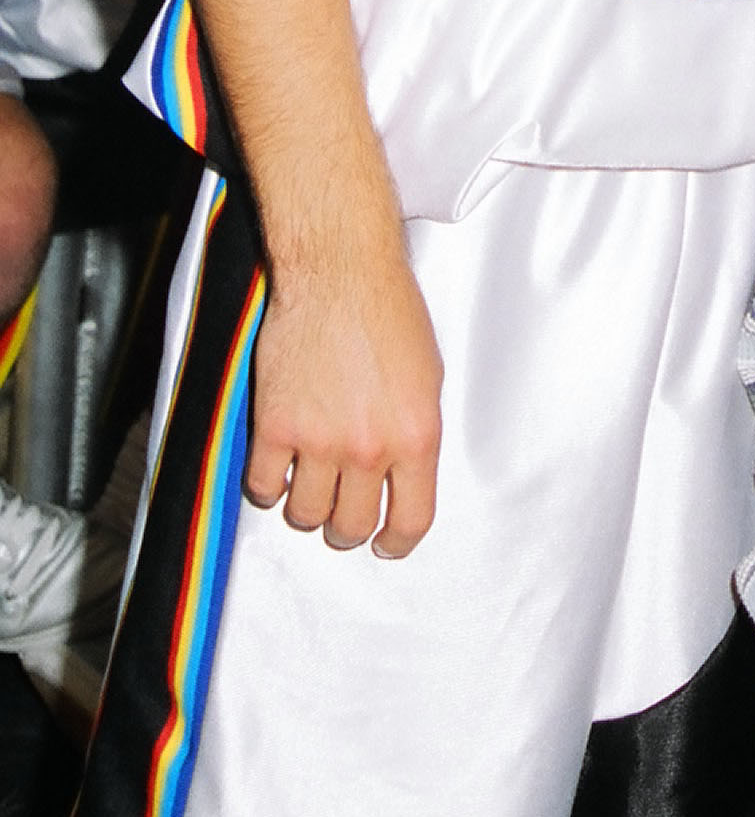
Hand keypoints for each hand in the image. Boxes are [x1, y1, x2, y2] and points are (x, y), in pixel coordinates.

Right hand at [245, 244, 443, 555]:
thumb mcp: (427, 377)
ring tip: (309, 484)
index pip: (410, 520)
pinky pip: (264, 486)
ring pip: (304, 514)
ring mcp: (319, 440)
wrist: (340, 273)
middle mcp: (369, 446)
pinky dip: (268, 485)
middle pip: (351, 526)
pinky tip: (278, 467)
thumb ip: (414, 432)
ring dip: (306, 507)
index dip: (397, 542)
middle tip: (341, 513)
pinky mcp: (275, 426)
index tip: (386, 544)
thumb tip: (403, 474)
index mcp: (416, 435)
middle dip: (347, 527)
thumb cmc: (388, 312)